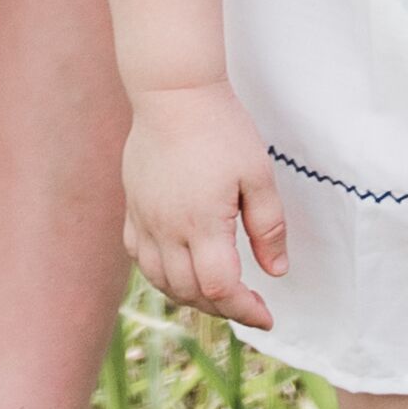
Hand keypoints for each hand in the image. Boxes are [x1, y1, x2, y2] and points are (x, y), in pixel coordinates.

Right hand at [122, 84, 287, 324]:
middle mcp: (167, 228)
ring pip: (160, 280)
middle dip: (222, 307)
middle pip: (190, 292)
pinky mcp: (132, 207)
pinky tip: (180, 270)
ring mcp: (144, 218)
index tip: (266, 315)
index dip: (245, 310)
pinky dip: (160, 275)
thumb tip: (275, 271)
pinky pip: (139, 257)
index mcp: (202, 222)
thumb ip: (268, 227)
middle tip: (249, 303)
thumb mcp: (258, 175)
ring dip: (190, 296)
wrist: (172, 92)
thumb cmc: (221, 129)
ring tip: (217, 292)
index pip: (220, 288)